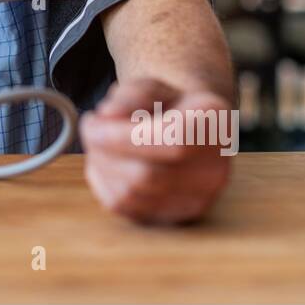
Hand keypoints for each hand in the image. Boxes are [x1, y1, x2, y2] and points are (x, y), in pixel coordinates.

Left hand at [79, 77, 233, 223]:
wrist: (188, 132)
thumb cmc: (166, 105)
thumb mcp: (151, 86)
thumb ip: (131, 94)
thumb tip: (107, 115)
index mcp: (214, 125)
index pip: (172, 141)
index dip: (123, 136)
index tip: (93, 122)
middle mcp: (214, 170)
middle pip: (146, 175)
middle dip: (104, 151)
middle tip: (90, 127)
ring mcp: (197, 200)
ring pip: (130, 194)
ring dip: (101, 165)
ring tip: (100, 142)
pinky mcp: (173, 218)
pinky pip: (123, 207)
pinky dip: (104, 182)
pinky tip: (108, 161)